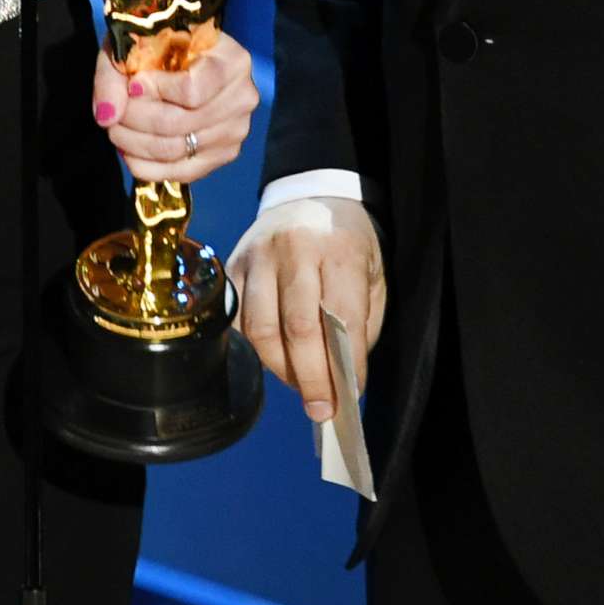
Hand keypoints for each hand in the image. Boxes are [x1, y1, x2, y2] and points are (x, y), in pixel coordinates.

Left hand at [93, 33, 257, 185]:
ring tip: (117, 129)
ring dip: (134, 144)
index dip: (154, 91)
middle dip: (134, 121)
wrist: (186, 56)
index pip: (191, 90)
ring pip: (175, 151)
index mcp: (232, 60)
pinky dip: (146, 166)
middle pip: (178, 124)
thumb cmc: (162, 46)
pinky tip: (130, 152)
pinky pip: (181, 173)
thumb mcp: (133, 46)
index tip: (132, 85)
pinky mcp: (224, 155)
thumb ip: (114, 76)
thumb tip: (107, 116)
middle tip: (114, 115)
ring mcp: (236, 131)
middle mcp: (242, 97)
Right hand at [228, 196, 382, 423]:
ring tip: (300, 385)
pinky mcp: (233, 266)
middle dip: (311, 378)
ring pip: (261, 329)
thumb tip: (343, 378)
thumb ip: (360, 323)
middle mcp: (294, 248)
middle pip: (297, 329)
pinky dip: (256, 347)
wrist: (311, 195)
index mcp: (339, 247)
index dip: (346, 365)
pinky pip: (239, 320)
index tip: (351, 395)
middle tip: (321, 409)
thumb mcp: (371, 275)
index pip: (341, 317)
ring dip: (281, 369)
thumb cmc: (348, 243)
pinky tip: (276, 357)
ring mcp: (257, 256)